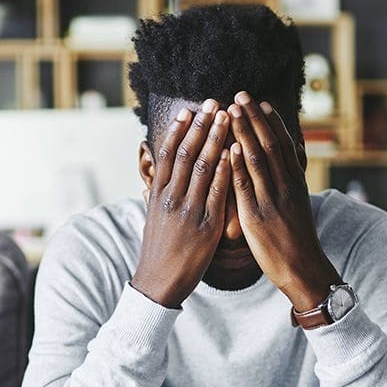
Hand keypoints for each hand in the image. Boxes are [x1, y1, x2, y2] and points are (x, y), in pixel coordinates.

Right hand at [131, 98, 232, 307]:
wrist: (158, 283)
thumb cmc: (159, 251)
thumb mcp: (153, 218)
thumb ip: (156, 195)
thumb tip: (153, 178)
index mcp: (158, 194)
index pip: (168, 154)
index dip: (178, 130)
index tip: (189, 109)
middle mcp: (170, 198)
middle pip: (186, 153)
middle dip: (201, 126)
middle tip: (214, 102)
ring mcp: (187, 211)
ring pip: (201, 167)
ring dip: (215, 139)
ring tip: (227, 118)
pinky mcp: (204, 226)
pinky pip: (216, 193)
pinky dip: (224, 170)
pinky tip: (233, 153)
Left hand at [226, 92, 339, 310]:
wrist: (303, 269)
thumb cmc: (297, 239)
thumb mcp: (298, 203)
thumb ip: (291, 178)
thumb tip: (292, 151)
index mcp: (295, 183)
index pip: (284, 144)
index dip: (271, 122)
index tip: (261, 102)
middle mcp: (286, 186)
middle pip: (270, 144)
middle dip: (255, 118)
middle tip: (241, 94)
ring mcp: (272, 200)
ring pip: (258, 159)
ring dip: (244, 132)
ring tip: (232, 110)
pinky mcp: (258, 217)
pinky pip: (247, 187)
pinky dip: (238, 165)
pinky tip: (230, 148)